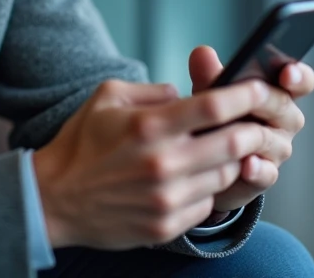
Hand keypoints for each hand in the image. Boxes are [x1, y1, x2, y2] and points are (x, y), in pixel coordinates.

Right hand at [33, 79, 276, 249]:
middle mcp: (162, 163)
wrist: (54, 199)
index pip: (213, 106)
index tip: (259, 89)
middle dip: (253, 130)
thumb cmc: (81, 143)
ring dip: (233, 160)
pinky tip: (196, 177)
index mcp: (148, 126)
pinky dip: (209, 187)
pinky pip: (208, 202)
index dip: (244, 95)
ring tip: (224, 149)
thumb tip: (187, 93)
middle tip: (256, 123)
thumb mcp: (107, 97)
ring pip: (227, 175)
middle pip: (233, 143)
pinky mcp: (166, 225)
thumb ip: (152, 90)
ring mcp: (166, 198)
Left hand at [188, 45, 313, 212]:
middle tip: (255, 94)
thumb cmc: (213, 121)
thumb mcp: (209, 94)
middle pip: (287, 108)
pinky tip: (245, 165)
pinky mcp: (264, 176)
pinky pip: (267, 173)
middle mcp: (283, 121)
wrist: (202, 166)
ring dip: (257, 136)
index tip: (288, 72)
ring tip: (240, 132)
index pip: (301, 81)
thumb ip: (209, 75)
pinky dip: (257, 169)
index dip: (299, 75)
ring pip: (277, 141)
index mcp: (276, 93)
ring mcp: (276, 150)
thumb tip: (202, 53)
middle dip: (269, 100)